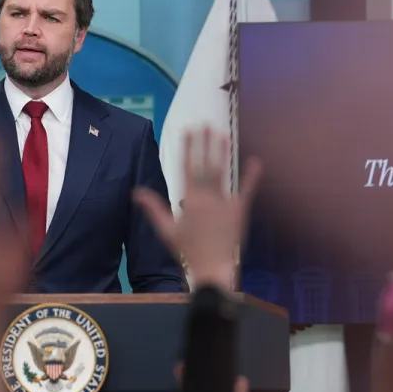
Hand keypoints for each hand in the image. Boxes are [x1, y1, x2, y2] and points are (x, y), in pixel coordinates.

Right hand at [134, 127, 261, 289]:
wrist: (213, 268)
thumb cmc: (186, 250)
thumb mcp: (166, 230)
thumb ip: (153, 208)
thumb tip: (136, 192)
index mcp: (189, 199)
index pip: (188, 167)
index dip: (188, 148)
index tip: (188, 131)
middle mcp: (208, 196)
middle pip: (206, 164)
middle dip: (205, 143)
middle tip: (206, 124)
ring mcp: (225, 202)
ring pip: (224, 172)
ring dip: (223, 152)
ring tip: (223, 134)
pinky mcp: (240, 210)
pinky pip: (246, 189)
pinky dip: (251, 175)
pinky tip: (255, 160)